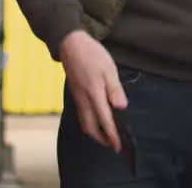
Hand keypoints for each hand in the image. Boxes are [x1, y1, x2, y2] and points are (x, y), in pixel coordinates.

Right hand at [59, 29, 128, 151]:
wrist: (70, 44)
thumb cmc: (92, 55)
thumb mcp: (109, 69)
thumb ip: (115, 90)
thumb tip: (121, 108)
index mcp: (94, 94)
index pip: (104, 121)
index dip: (112, 135)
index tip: (118, 146)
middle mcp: (84, 99)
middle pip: (90, 127)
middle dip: (101, 139)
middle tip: (113, 143)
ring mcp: (78, 97)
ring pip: (84, 122)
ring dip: (95, 132)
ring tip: (106, 134)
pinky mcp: (75, 93)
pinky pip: (82, 114)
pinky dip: (90, 121)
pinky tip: (97, 118)